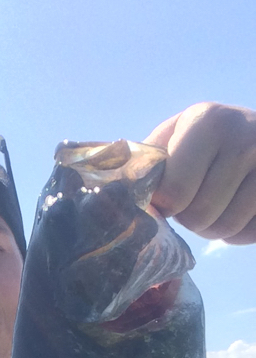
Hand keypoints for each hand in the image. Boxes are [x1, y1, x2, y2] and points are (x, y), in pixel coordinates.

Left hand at [143, 102, 255, 243]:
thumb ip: (147, 160)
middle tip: (192, 201)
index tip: (167, 195)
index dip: (165, 203)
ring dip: (211, 227)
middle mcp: (244, 140)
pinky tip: (237, 207)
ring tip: (214, 204)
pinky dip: (236, 232)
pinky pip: (247, 235)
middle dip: (188, 217)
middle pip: (198, 217)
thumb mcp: (177, 134)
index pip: (173, 193)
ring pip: (223, 229)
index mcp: (208, 122)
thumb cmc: (209, 138)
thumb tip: (116, 192)